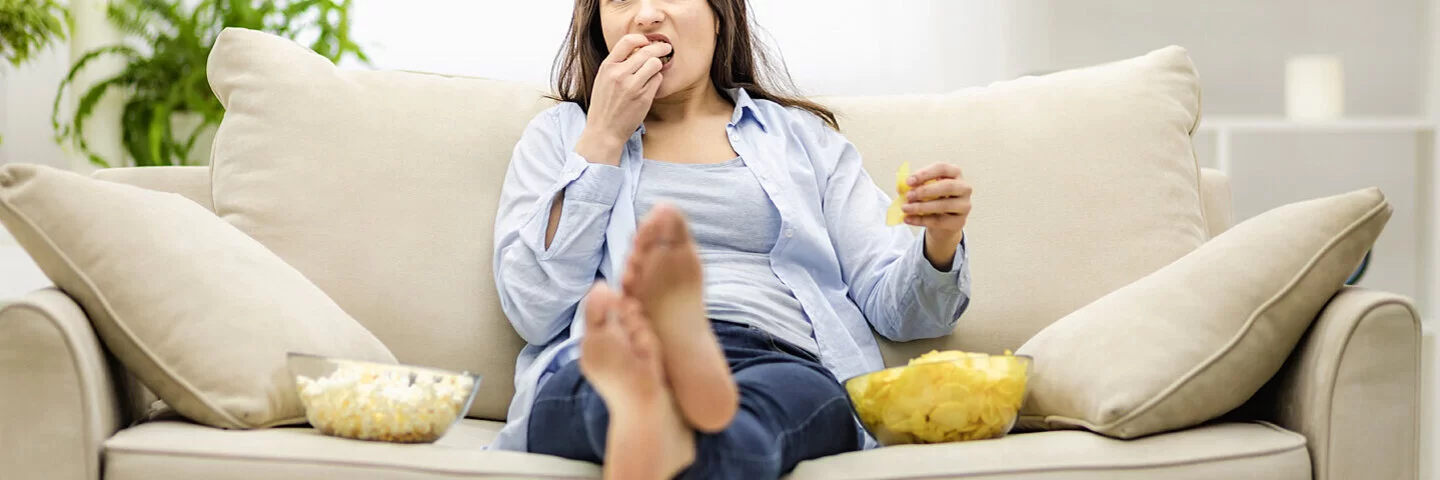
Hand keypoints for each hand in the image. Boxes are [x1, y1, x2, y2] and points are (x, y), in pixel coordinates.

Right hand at [574, 34, 671, 165]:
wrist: (604, 130)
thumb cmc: (604, 105)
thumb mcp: (603, 80)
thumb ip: (617, 64)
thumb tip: (637, 50)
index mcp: (607, 67)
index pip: (627, 41)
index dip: (641, 39)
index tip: (647, 42)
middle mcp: (619, 74)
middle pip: (646, 51)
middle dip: (660, 47)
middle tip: (666, 48)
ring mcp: (632, 86)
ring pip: (655, 64)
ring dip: (658, 65)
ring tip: (654, 70)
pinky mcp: (643, 98)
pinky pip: (657, 80)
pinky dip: (657, 80)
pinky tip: (651, 85)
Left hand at [901, 163, 970, 267]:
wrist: (943, 221)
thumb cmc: (934, 199)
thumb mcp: (924, 189)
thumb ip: (914, 186)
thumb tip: (901, 187)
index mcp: (955, 173)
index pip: (942, 168)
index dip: (925, 174)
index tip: (909, 181)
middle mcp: (964, 188)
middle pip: (947, 186)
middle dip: (925, 191)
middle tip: (908, 196)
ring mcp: (964, 205)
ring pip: (944, 205)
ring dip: (921, 207)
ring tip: (905, 208)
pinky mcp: (959, 221)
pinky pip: (939, 221)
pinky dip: (921, 220)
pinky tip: (908, 219)